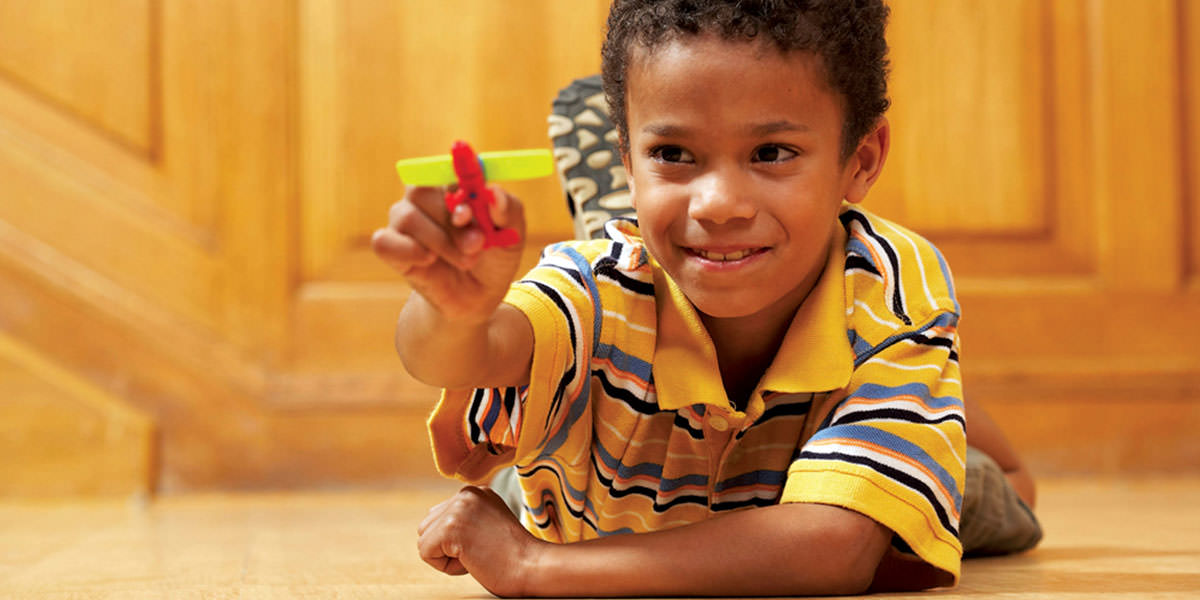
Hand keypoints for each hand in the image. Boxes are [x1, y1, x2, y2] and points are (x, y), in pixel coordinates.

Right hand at [372, 184, 525, 323]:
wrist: (478, 297)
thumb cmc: (494, 259)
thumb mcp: (512, 237)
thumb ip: (509, 211)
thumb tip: (494, 192)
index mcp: (455, 186)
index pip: (447, 167)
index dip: (457, 184)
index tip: (472, 209)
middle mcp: (427, 198)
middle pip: (421, 190)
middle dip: (452, 222)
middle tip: (477, 244)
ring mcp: (405, 221)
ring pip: (407, 217)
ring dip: (441, 242)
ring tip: (466, 260)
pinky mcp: (391, 246)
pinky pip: (384, 241)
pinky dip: (408, 251)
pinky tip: (428, 261)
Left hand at [417, 486, 542, 597]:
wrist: (532, 566)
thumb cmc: (515, 555)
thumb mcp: (488, 523)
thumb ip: (466, 518)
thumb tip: (438, 527)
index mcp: (475, 491)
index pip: (440, 517)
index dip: (458, 541)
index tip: (486, 542)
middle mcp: (465, 494)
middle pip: (427, 526)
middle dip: (448, 546)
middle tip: (481, 550)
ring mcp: (458, 508)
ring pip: (424, 539)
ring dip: (446, 556)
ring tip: (477, 554)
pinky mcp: (450, 528)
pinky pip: (426, 553)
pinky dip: (446, 566)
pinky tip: (472, 559)